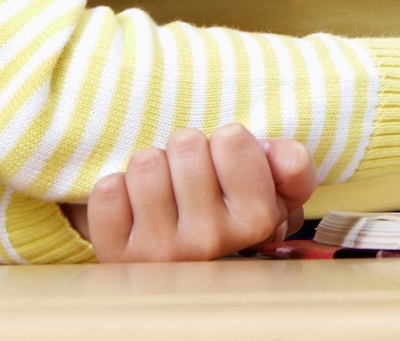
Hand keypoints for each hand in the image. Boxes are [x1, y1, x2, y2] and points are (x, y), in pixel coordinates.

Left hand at [61, 125, 314, 261]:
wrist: (181, 260)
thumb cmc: (227, 209)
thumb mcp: (272, 189)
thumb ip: (291, 166)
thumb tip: (284, 154)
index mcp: (255, 221)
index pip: (231, 139)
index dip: (226, 142)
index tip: (225, 164)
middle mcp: (210, 241)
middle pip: (186, 144)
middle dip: (186, 150)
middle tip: (190, 174)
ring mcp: (160, 251)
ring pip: (146, 163)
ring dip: (152, 166)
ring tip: (163, 188)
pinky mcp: (116, 253)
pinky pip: (107, 191)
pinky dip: (118, 189)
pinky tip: (133, 206)